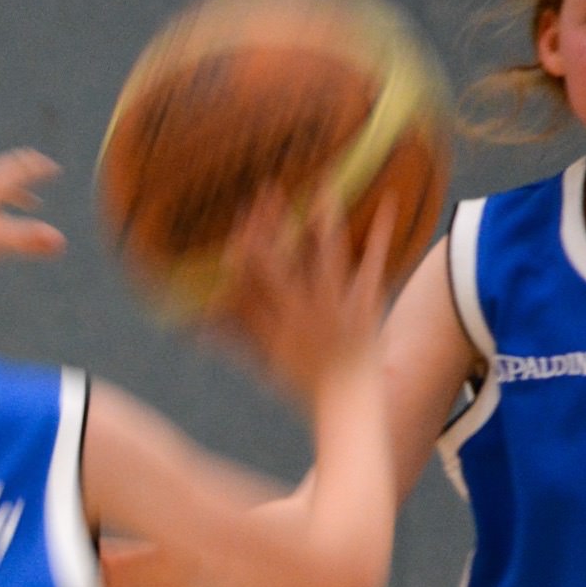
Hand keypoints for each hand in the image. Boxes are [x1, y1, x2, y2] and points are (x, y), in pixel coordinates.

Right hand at [219, 189, 394, 400]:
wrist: (347, 402)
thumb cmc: (303, 384)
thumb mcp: (262, 362)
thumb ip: (231, 340)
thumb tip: (197, 325)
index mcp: (274, 322)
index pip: (251, 279)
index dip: (245, 246)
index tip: (240, 215)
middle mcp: (299, 310)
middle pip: (281, 261)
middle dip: (273, 223)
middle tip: (267, 188)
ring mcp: (333, 306)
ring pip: (324, 256)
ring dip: (323, 218)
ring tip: (323, 184)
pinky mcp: (365, 304)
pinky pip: (373, 264)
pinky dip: (380, 233)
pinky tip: (388, 203)